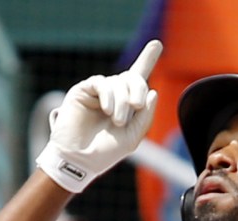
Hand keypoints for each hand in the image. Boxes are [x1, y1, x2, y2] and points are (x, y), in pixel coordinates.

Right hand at [36, 40, 162, 192]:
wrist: (80, 160)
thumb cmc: (106, 152)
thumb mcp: (133, 136)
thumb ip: (145, 115)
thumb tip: (153, 91)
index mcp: (127, 105)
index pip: (138, 79)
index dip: (147, 59)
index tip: (157, 43)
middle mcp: (114, 95)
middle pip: (133, 78)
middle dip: (138, 90)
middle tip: (136, 107)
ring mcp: (98, 92)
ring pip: (118, 82)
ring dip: (122, 101)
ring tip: (117, 120)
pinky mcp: (83, 91)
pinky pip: (101, 82)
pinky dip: (109, 95)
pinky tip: (107, 110)